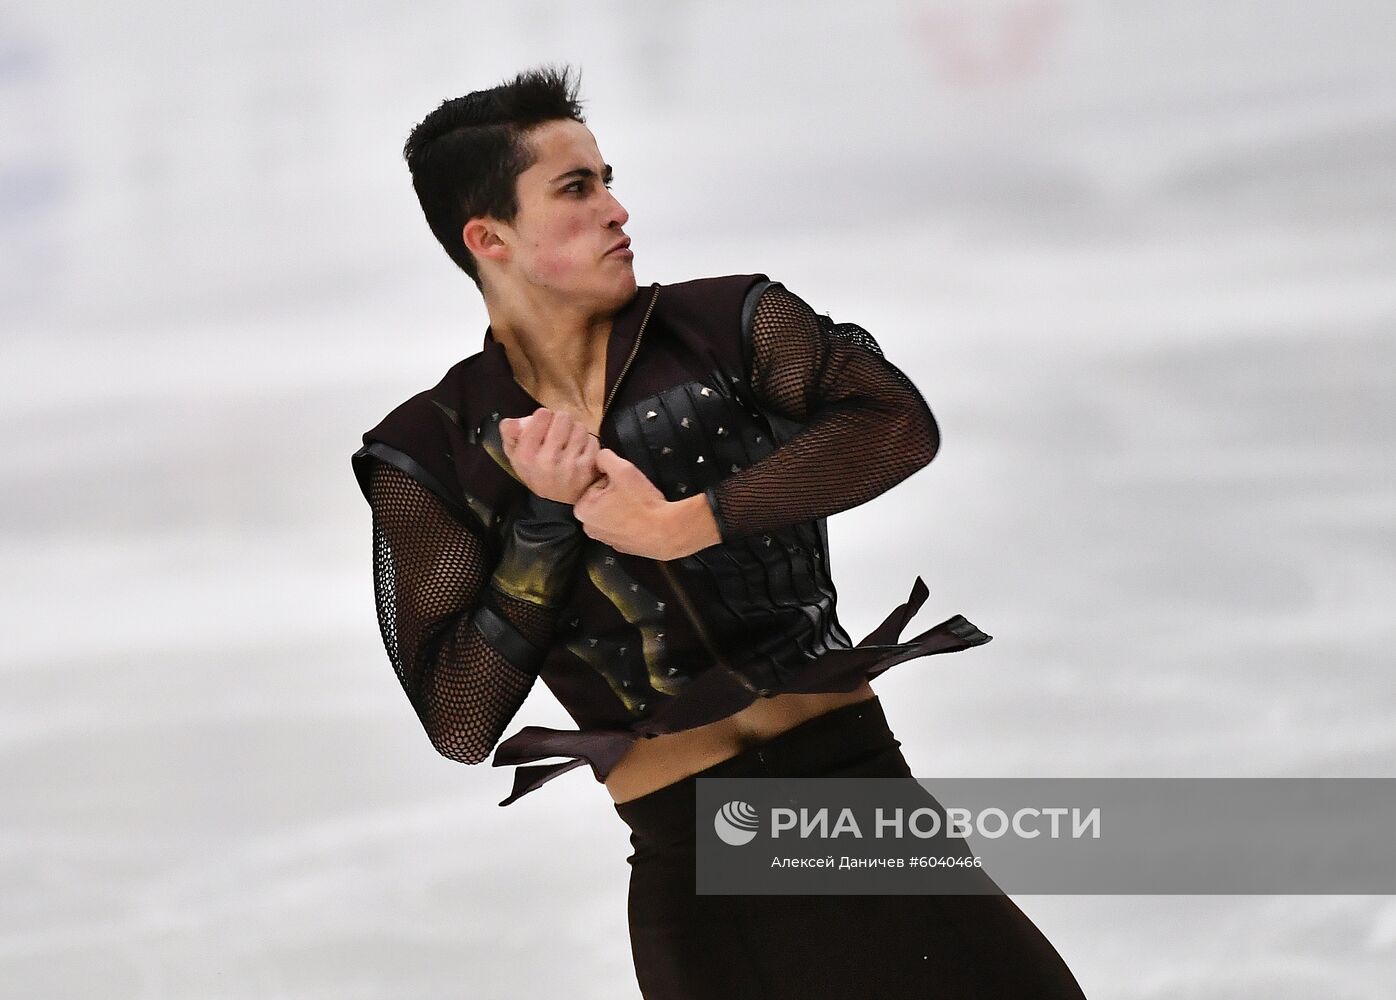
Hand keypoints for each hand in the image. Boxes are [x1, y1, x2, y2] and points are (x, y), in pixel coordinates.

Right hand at [499, 407, 600, 503]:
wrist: (554, 502)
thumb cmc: (535, 471)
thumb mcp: (515, 454)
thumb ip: (511, 433)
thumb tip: (515, 422)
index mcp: (526, 454)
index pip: (542, 415)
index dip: (544, 417)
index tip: (544, 425)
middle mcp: (547, 459)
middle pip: (563, 417)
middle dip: (561, 421)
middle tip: (559, 432)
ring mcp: (569, 464)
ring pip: (579, 427)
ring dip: (575, 431)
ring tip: (569, 442)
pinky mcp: (587, 468)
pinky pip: (592, 440)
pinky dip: (587, 443)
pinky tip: (579, 451)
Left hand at [573, 449, 721, 559]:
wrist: (666, 532)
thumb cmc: (642, 503)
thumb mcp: (623, 470)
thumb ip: (606, 458)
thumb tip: (600, 456)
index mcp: (582, 510)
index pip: (595, 483)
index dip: (612, 479)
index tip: (624, 484)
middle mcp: (589, 528)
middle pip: (601, 499)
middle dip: (616, 493)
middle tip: (633, 494)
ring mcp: (605, 539)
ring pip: (612, 512)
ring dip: (623, 506)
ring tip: (639, 505)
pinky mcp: (620, 546)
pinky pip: (622, 526)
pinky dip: (631, 520)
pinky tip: (642, 517)